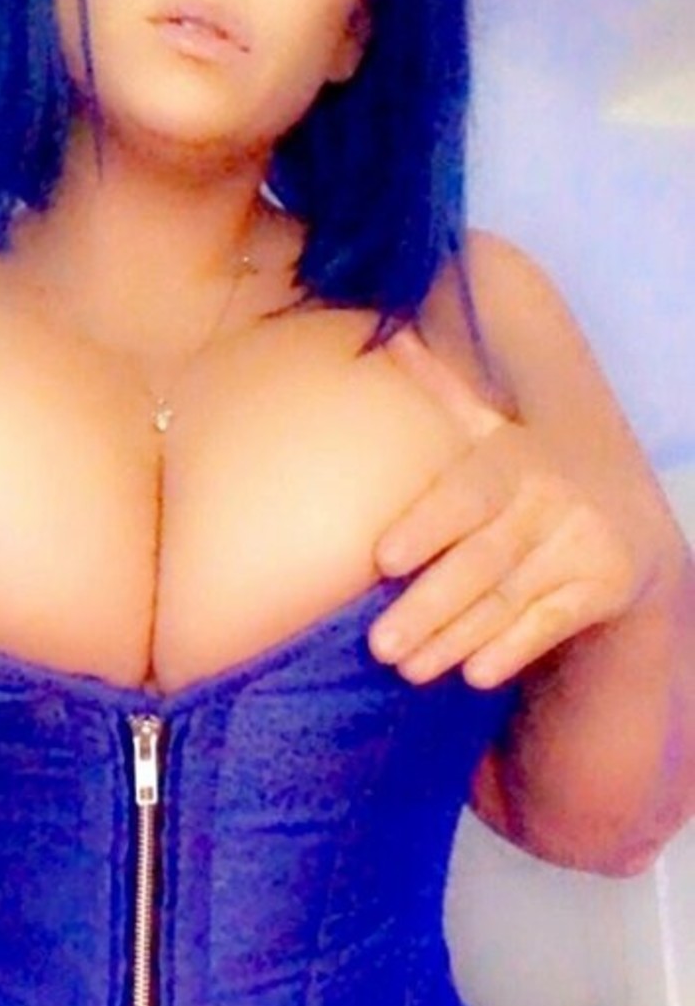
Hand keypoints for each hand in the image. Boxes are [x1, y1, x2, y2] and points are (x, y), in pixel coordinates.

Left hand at [367, 329, 645, 687]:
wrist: (626, 518)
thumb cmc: (525, 474)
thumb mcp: (492, 430)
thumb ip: (444, 395)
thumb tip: (392, 331)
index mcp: (513, 457)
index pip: (465, 494)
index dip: (426, 527)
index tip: (383, 561)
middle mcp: (551, 498)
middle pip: (482, 560)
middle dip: (429, 606)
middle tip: (378, 645)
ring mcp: (581, 544)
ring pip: (509, 599)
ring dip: (456, 638)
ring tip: (407, 668)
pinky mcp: (603, 586)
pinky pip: (551, 625)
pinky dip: (513, 649)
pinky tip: (475, 674)